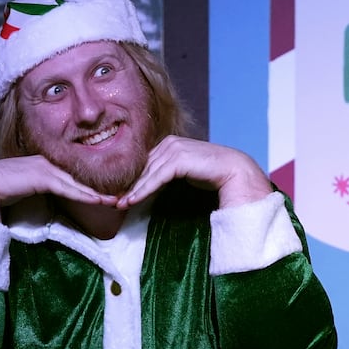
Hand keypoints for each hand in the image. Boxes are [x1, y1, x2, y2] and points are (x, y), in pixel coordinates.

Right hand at [0, 157, 114, 221]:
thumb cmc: (2, 195)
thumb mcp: (31, 195)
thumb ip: (46, 197)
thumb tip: (59, 209)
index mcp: (45, 167)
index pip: (73, 177)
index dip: (92, 186)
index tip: (110, 196)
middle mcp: (45, 164)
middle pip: (79, 177)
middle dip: (100, 188)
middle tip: (122, 197)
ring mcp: (41, 168)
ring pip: (75, 182)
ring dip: (96, 193)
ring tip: (115, 201)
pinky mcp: (37, 175)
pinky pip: (65, 186)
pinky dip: (82, 194)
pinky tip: (97, 200)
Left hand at [119, 136, 272, 208]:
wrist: (234, 170)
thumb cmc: (213, 173)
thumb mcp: (186, 171)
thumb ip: (170, 172)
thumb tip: (153, 183)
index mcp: (170, 143)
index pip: (145, 163)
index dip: (133, 180)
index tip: (122, 194)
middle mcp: (169, 143)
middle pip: (143, 168)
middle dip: (128, 186)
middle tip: (114, 202)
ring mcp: (174, 149)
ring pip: (147, 174)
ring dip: (132, 191)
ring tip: (120, 204)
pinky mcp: (178, 159)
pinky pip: (155, 178)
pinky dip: (142, 191)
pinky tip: (132, 201)